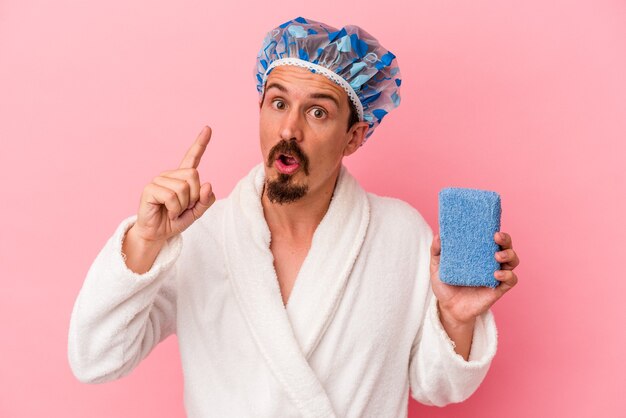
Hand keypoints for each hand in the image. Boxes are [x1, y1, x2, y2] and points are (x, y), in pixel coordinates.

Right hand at [130, 126, 215, 244]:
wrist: (157, 234)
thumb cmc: (175, 220)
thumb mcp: (196, 212)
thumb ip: (206, 200)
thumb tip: (208, 184)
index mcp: (182, 177)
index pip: (192, 157)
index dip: (201, 143)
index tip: (208, 128)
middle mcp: (170, 175)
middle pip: (193, 175)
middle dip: (194, 196)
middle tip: (184, 207)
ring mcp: (159, 180)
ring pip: (183, 187)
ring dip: (183, 205)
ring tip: (174, 210)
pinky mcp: (150, 188)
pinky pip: (172, 196)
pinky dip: (174, 209)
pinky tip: (168, 212)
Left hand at [430, 232, 519, 324]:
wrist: (449, 308)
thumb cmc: (445, 285)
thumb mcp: (437, 267)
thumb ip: (437, 252)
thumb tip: (438, 235)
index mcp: (478, 253)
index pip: (491, 238)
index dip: (495, 230)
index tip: (491, 226)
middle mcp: (490, 262)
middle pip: (506, 246)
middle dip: (505, 240)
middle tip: (496, 237)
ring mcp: (496, 274)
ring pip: (512, 261)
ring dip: (509, 255)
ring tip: (497, 256)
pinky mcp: (499, 288)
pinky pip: (511, 280)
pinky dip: (507, 275)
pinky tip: (496, 274)